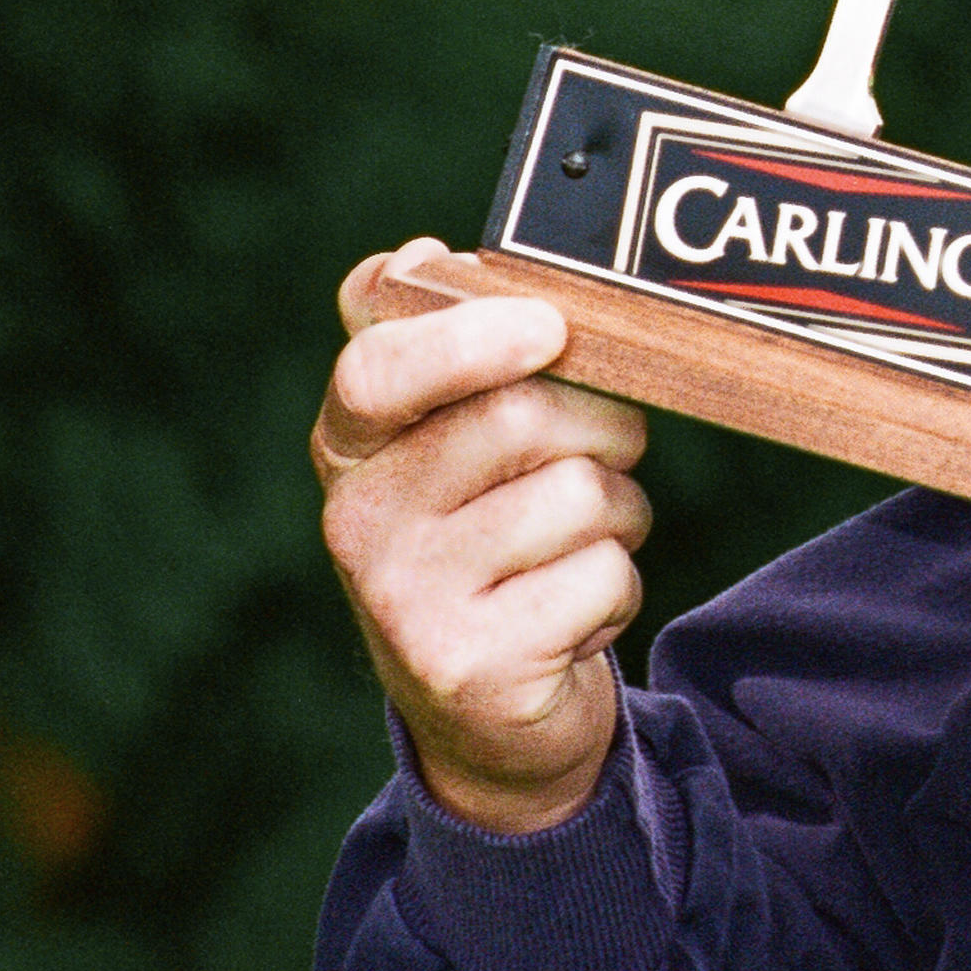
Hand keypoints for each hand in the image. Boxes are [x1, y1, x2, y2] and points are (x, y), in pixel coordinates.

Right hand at [314, 239, 648, 833]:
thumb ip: (440, 347)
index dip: (468, 336)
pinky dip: (616, 589)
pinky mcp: (469, 666)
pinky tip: (569, 616)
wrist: (492, 717)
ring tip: (575, 549)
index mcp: (352, 447)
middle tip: (600, 460)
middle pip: (523, 417)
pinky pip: (602, 576)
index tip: (547, 328)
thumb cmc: (492, 540)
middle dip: (602, 428)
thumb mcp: (453, 445)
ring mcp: (406, 600)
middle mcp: (360, 520)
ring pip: (580, 495)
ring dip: (618, 516)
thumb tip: (413, 253)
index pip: (379, 369)